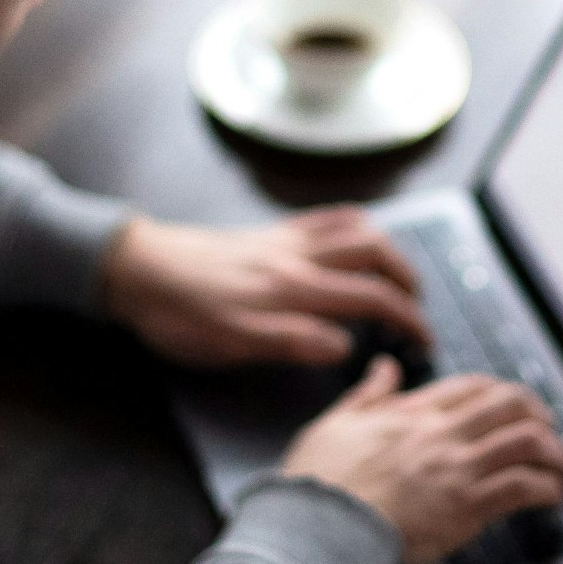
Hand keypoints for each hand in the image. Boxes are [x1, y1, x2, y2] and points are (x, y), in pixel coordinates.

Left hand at [100, 207, 428, 367]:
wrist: (137, 268)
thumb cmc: (179, 315)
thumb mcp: (230, 343)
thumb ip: (291, 341)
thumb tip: (346, 347)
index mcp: (293, 290)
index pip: (370, 298)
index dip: (407, 319)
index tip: (425, 342)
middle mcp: (297, 257)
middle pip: (374, 256)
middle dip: (408, 281)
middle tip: (419, 310)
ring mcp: (285, 239)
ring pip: (356, 229)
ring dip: (389, 251)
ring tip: (399, 276)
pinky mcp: (270, 230)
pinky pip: (325, 216)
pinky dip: (356, 223)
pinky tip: (360, 235)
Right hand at [280, 359, 562, 563]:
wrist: (318, 526)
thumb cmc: (320, 482)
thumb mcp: (335, 423)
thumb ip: (367, 394)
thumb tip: (383, 368)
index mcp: (414, 412)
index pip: (474, 386)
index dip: (502, 393)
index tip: (513, 408)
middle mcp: (442, 433)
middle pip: (513, 403)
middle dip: (540, 416)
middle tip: (547, 435)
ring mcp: (457, 468)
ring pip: (527, 441)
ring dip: (555, 454)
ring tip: (561, 471)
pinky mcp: (466, 506)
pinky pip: (522, 486)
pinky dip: (546, 488)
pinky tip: (551, 497)